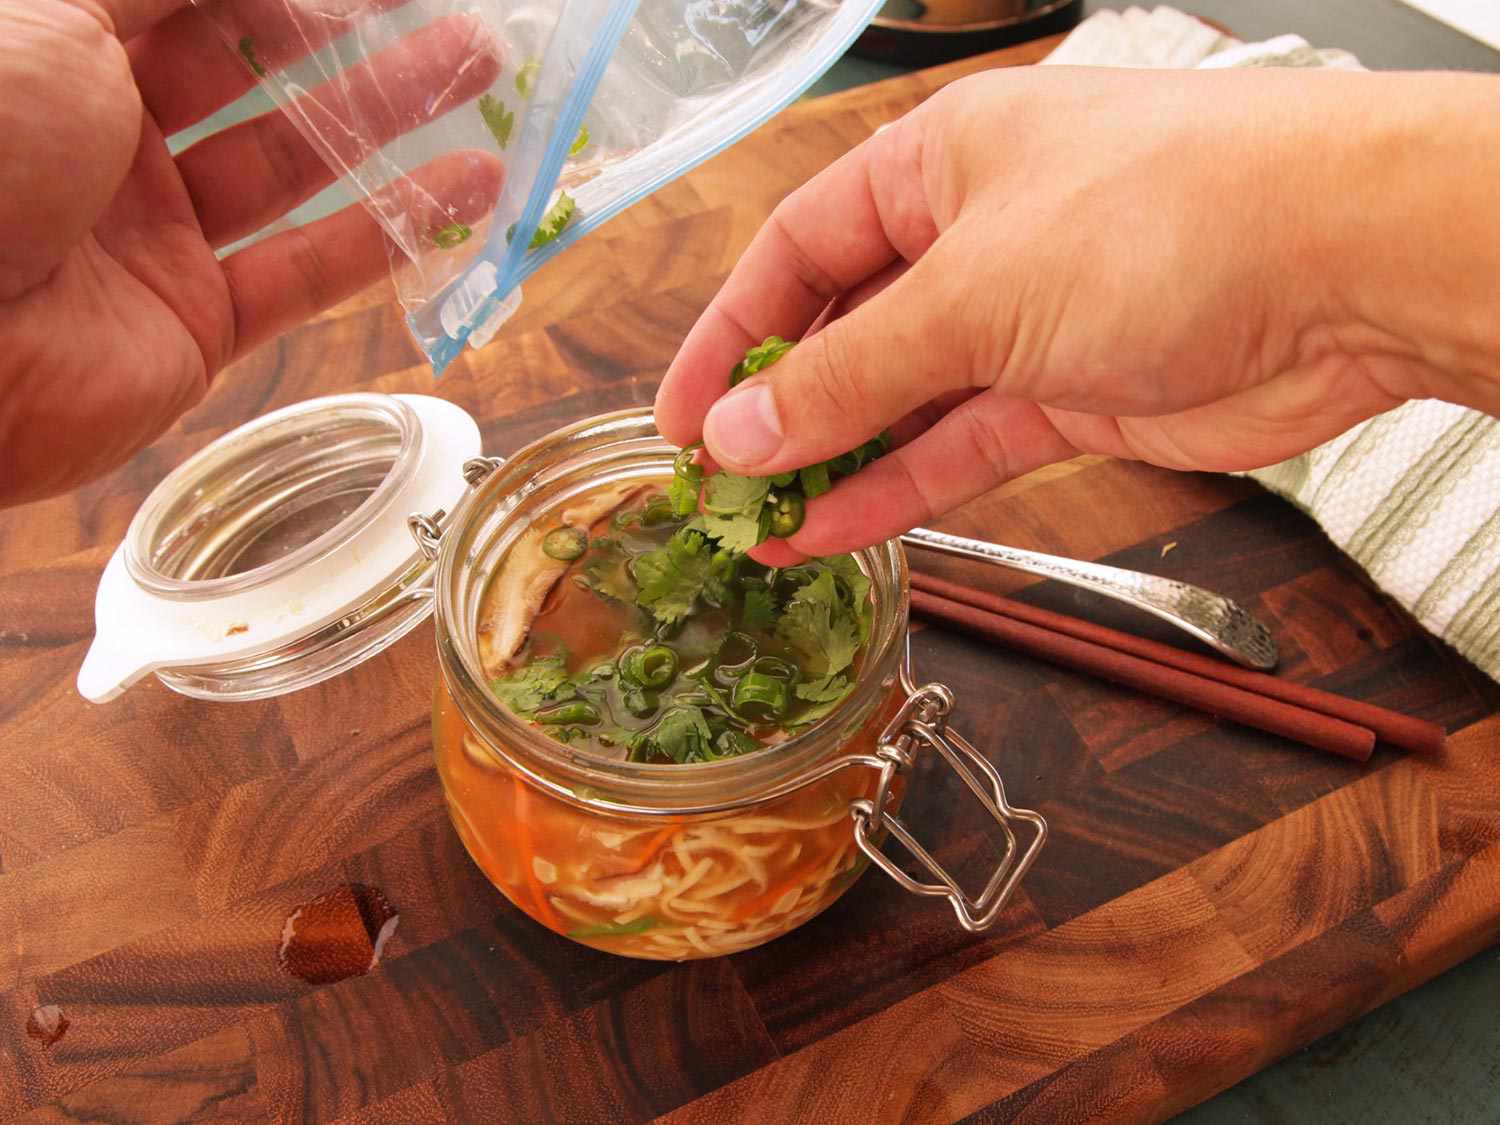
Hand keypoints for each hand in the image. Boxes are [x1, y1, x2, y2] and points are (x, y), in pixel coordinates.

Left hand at [0, 0, 502, 506]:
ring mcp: (153, 236)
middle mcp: (105, 137)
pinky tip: (464, 194)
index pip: (195, 1)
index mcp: (58, 50)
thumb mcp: (52, 12)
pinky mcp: (194, 324)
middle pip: (254, 72)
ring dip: (389, 122)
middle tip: (452, 20)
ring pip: (294, 168)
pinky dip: (388, 236)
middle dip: (354, 37)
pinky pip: (306, 273)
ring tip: (479, 78)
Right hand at [654, 66, 1499, 561]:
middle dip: (782, 413)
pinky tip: (838, 533)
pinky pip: (962, 446)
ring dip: (836, 466)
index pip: (798, 249)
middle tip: (720, 489)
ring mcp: (1027, 321)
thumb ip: (849, 376)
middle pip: (848, 331)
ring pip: (903, 401)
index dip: (730, 334)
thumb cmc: (1166, 219)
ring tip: (763, 532)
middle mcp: (977, 236)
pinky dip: (903, 489)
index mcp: (940, 164)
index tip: (679, 414)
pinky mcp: (1072, 395)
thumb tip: (739, 435)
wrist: (1346, 268)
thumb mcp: (972, 296)